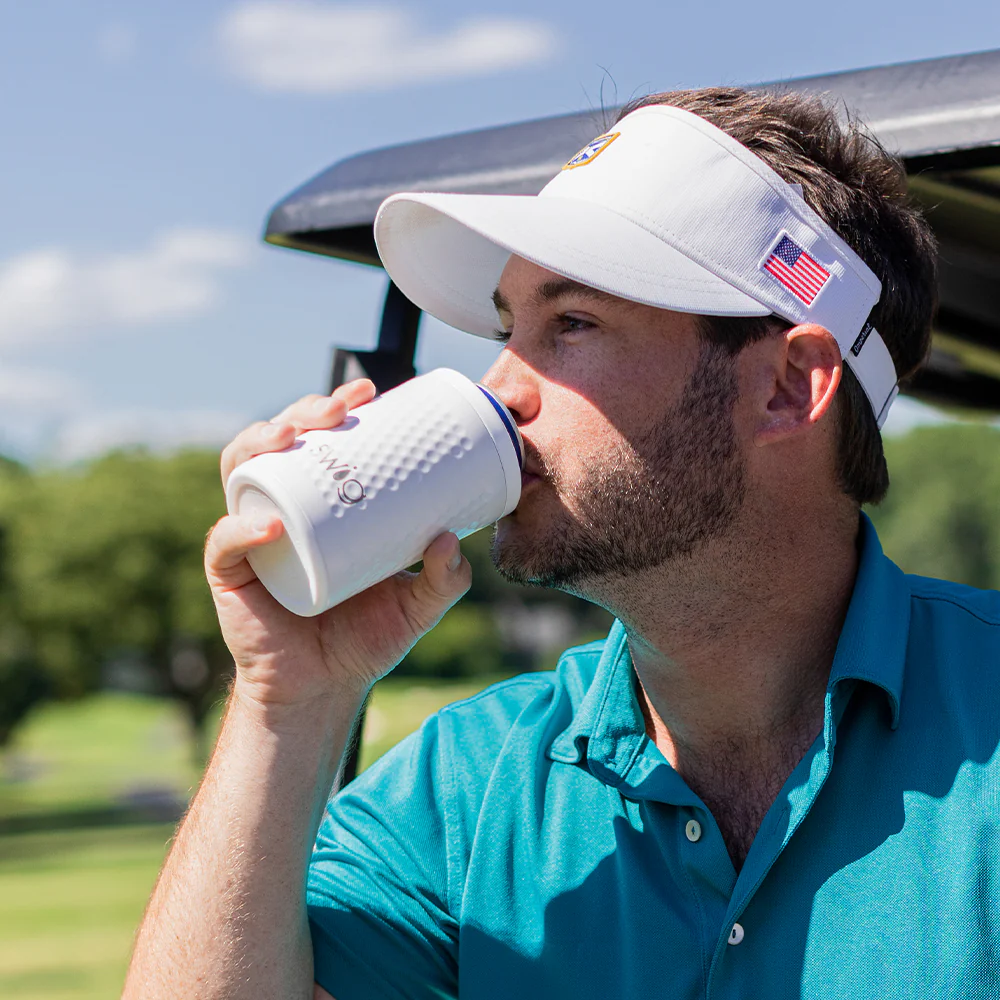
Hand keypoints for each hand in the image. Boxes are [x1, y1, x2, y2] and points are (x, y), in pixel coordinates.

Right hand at [206, 379, 472, 713]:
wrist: (325, 690)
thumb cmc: (366, 638)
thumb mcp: (418, 604)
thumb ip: (444, 577)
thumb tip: (450, 538)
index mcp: (322, 504)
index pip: (320, 440)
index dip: (336, 406)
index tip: (370, 391)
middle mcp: (282, 507)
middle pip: (278, 440)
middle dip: (302, 410)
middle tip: (340, 407)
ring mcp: (252, 536)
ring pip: (241, 470)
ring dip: (260, 441)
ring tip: (293, 435)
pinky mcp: (231, 574)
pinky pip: (227, 543)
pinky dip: (243, 527)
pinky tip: (271, 522)